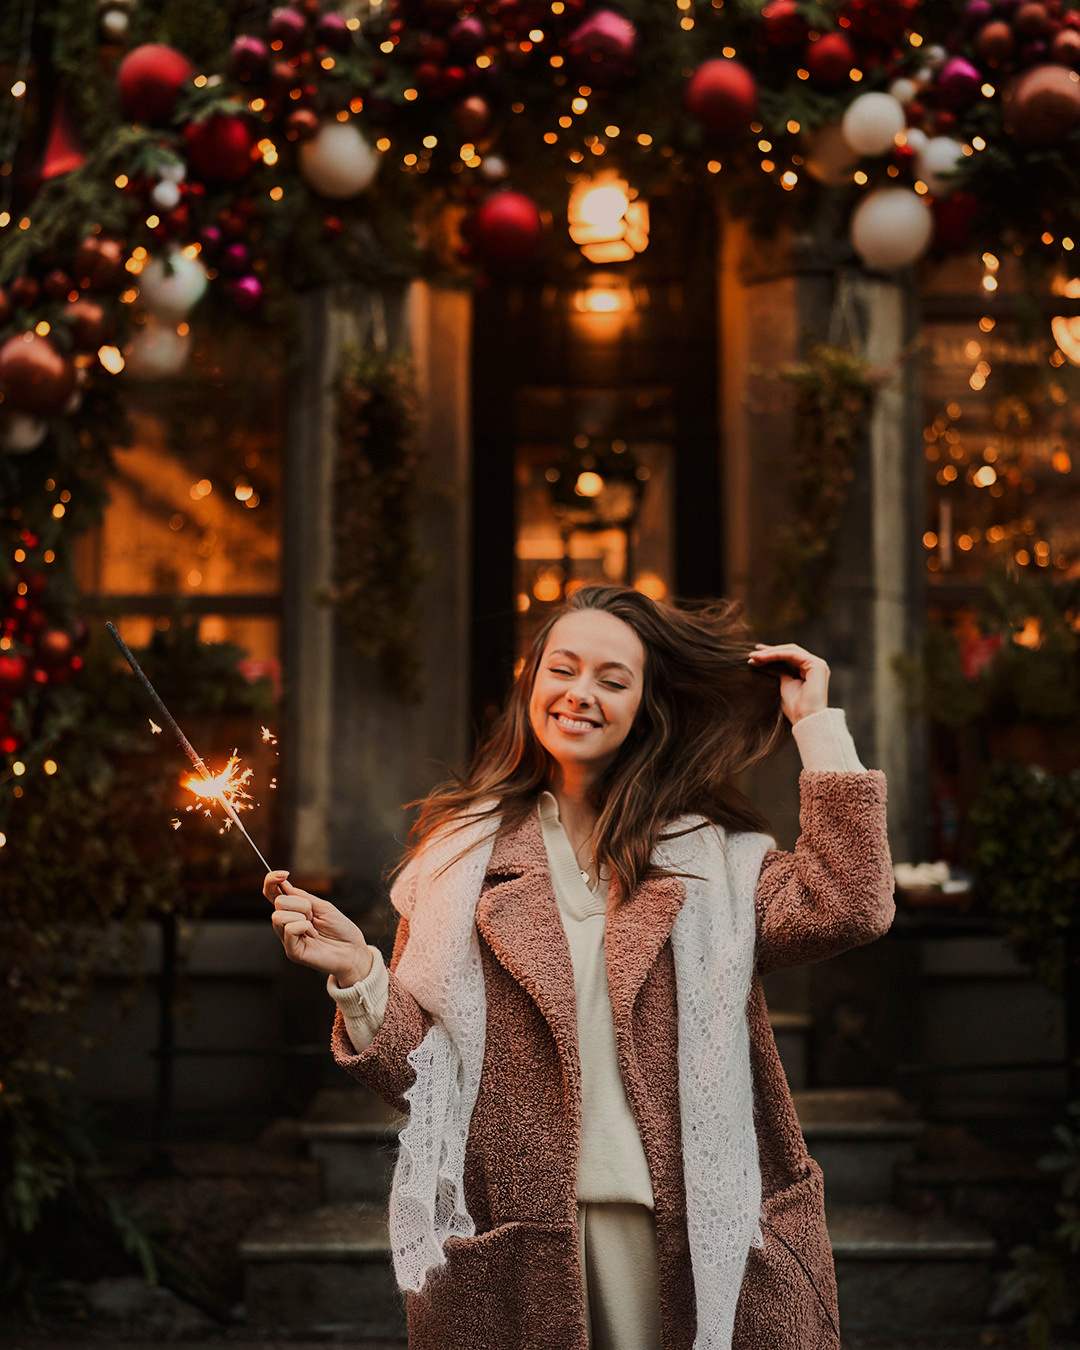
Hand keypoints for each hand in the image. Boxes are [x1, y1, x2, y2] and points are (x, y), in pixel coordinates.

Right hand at [263, 870, 373, 986]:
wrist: (353, 951)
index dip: (272, 881)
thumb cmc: (341, 929)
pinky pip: (290, 929)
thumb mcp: (323, 906)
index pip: (272, 894)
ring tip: (314, 927)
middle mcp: (287, 924)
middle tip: (314, 915)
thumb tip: (284, 884)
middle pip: (278, 902)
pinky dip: (305, 927)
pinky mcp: (292, 951)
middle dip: (300, 904)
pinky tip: (314, 935)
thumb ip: (302, 897)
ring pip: (279, 916)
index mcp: (293, 911)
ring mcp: (288, 938)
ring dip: (302, 916)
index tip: (284, 874)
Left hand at [747, 643, 828, 724]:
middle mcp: (815, 666)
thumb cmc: (796, 709)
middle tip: (752, 655)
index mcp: (810, 671)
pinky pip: (792, 654)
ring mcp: (817, 664)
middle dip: (769, 652)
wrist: (805, 720)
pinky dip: (775, 655)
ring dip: (770, 653)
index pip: (790, 656)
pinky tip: (762, 658)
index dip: (772, 655)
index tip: (755, 657)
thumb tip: (770, 664)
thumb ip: (782, 673)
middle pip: (789, 651)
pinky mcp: (816, 665)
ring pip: (790, 651)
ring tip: (754, 657)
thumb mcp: (785, 686)